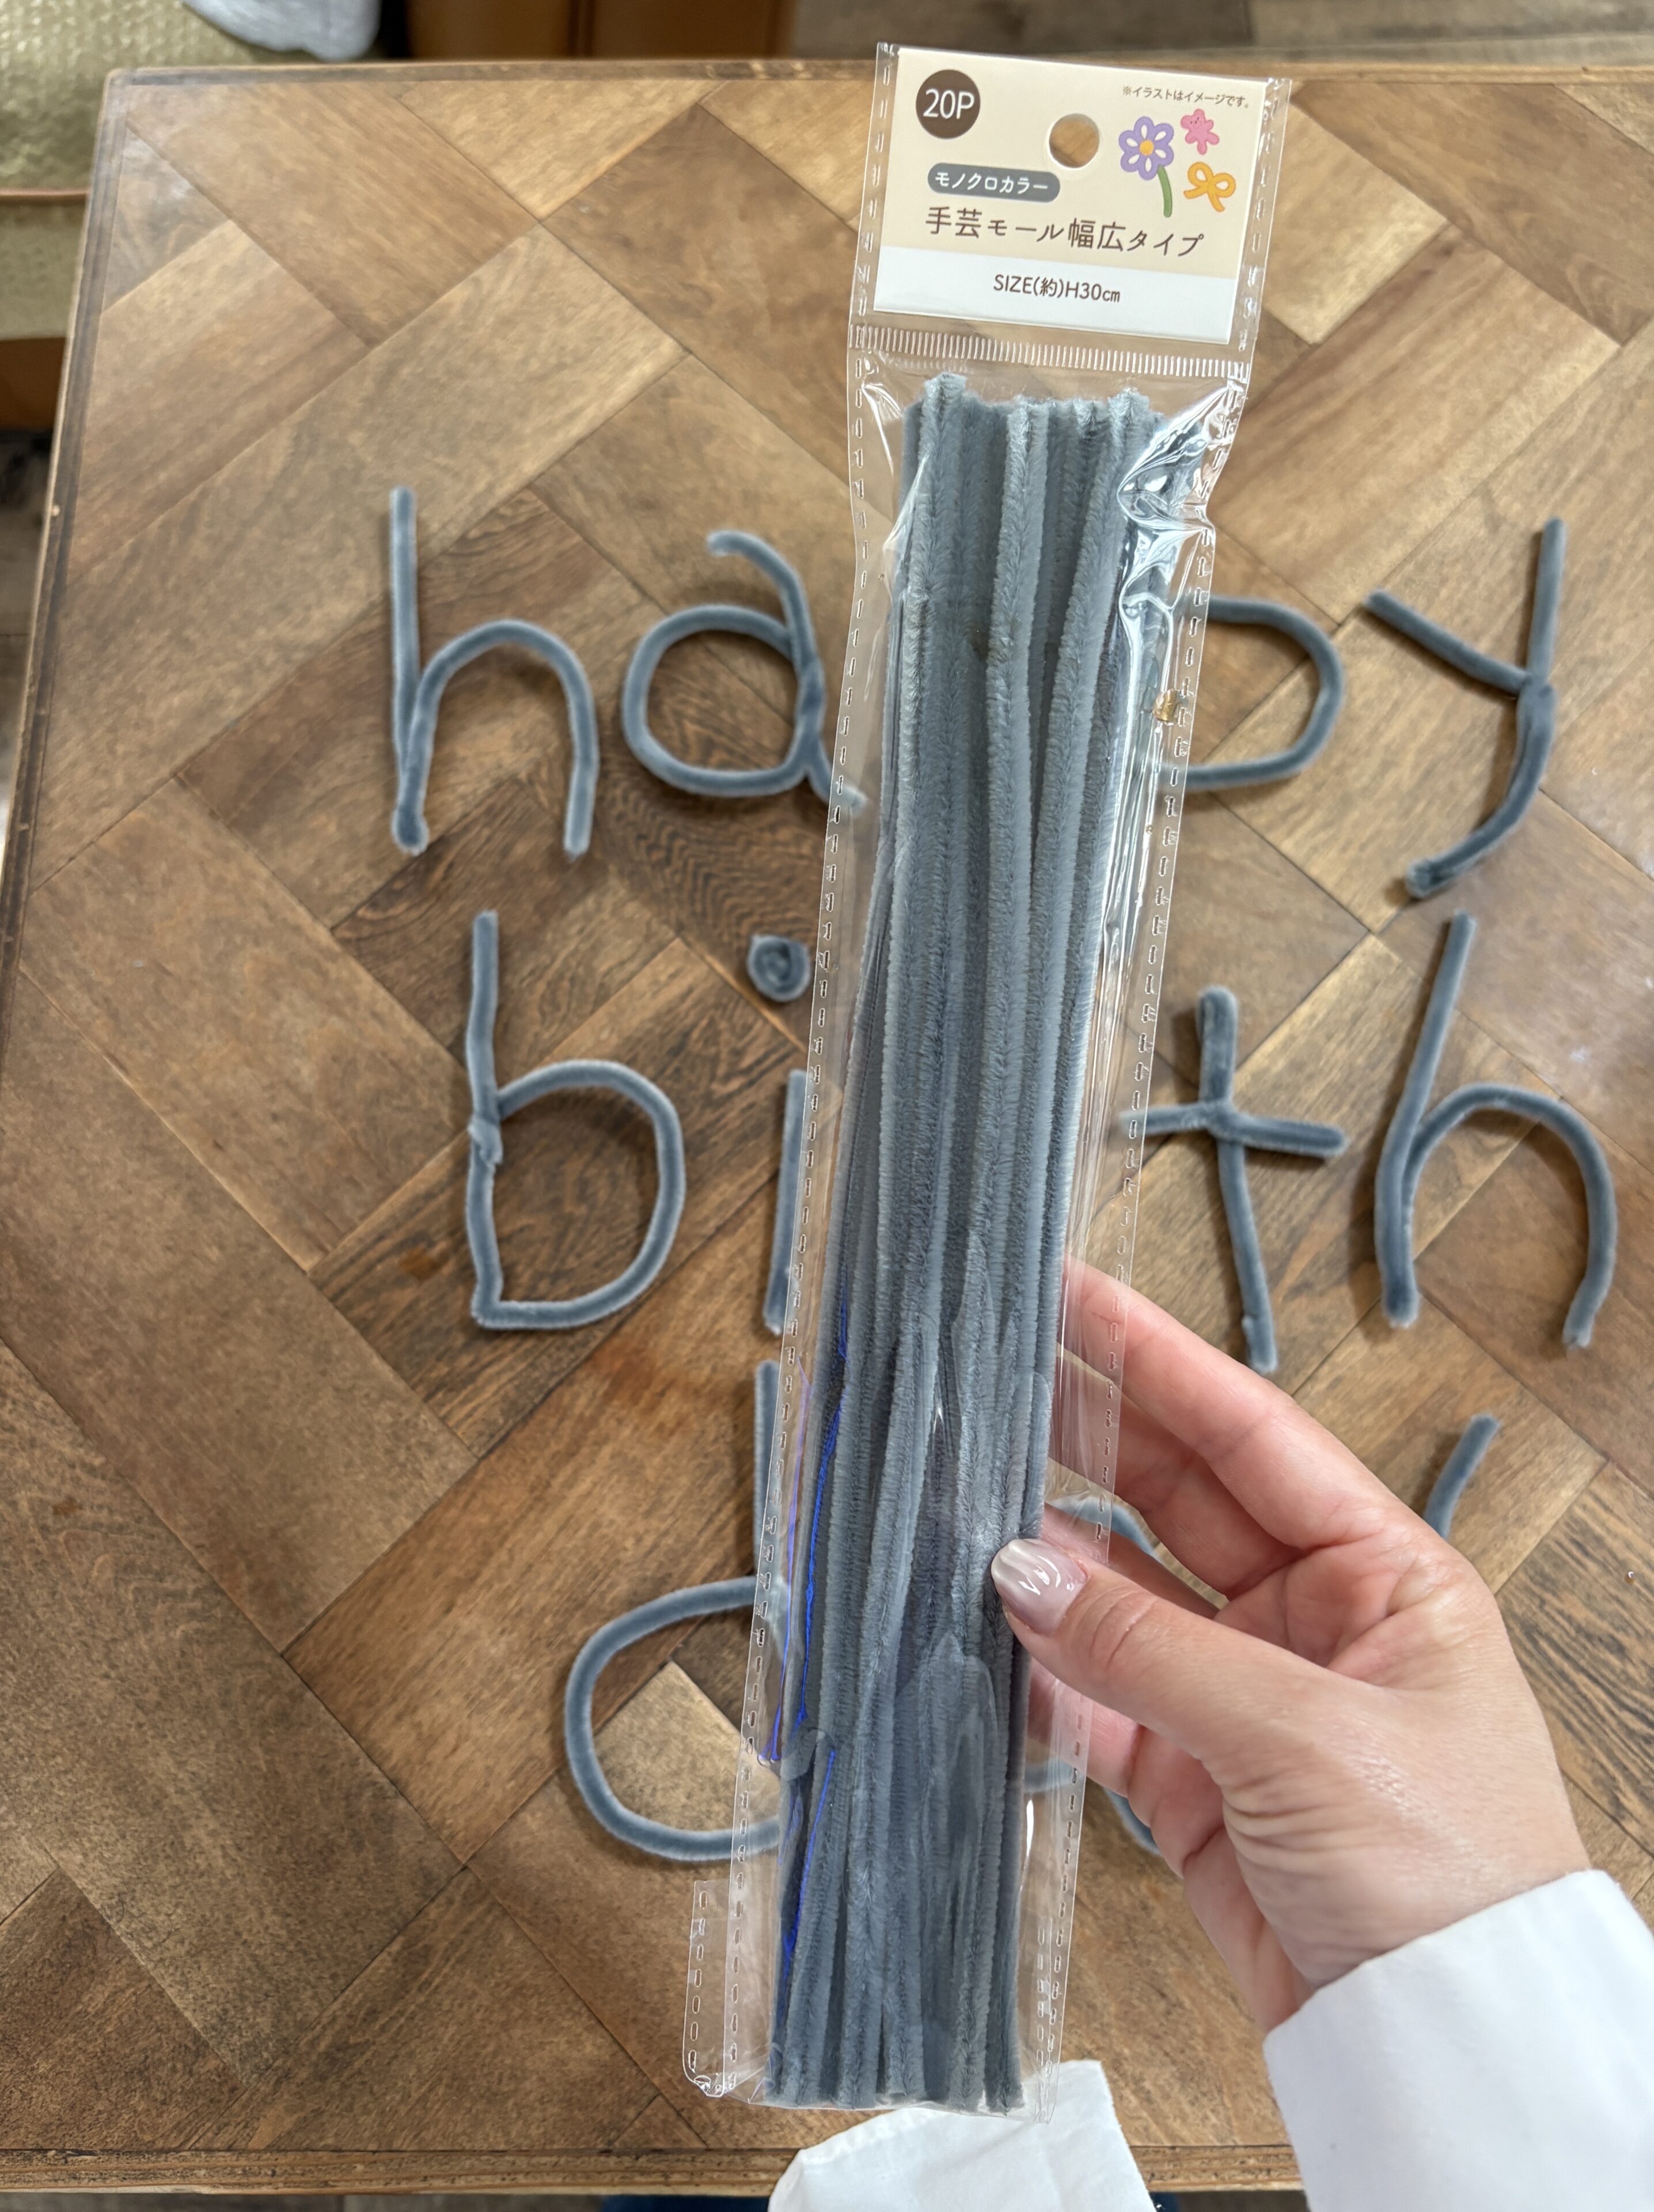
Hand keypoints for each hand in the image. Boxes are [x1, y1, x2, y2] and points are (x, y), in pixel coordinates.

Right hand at [993, 1270, 1587, 2031]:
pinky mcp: (1197, 1783)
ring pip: (1124, 1601)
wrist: (1448, 2048)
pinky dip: (1043, 1678)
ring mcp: (1250, 1700)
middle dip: (1084, 1442)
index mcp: (1384, 1571)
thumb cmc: (1448, 1873)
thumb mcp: (1303, 1735)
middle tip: (988, 1382)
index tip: (1074, 1296)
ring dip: (1046, 1568)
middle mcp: (1316, 1621)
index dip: (1155, 1358)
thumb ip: (1150, 1647)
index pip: (1250, 1431)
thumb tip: (1019, 1572)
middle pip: (1177, 1500)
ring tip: (958, 1515)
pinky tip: (987, 1642)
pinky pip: (1102, 1702)